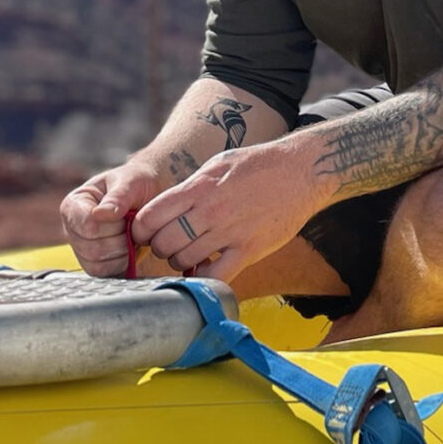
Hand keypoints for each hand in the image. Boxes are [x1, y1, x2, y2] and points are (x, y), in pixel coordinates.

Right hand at [59, 161, 163, 276]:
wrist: (151, 195)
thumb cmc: (138, 184)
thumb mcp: (130, 182)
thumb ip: (117, 197)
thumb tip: (100, 214)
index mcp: (74, 205)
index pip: (87, 225)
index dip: (112, 223)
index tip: (125, 212)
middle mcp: (72, 229)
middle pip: (92, 248)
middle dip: (119, 238)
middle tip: (132, 224)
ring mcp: (82, 249)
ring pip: (98, 264)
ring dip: (122, 252)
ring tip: (131, 234)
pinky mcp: (95, 265)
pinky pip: (106, 275)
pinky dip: (123, 264)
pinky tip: (131, 247)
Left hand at [131, 141, 322, 283]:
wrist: (301, 170)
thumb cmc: (257, 165)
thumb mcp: (217, 164)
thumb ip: (191, 187)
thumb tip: (167, 207)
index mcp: (199, 187)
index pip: (151, 215)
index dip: (141, 228)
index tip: (145, 232)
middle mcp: (210, 210)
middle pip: (164, 242)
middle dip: (160, 247)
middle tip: (167, 245)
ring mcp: (230, 232)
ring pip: (185, 261)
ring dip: (180, 263)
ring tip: (188, 255)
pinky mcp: (249, 250)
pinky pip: (216, 276)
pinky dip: (204, 279)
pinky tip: (205, 269)